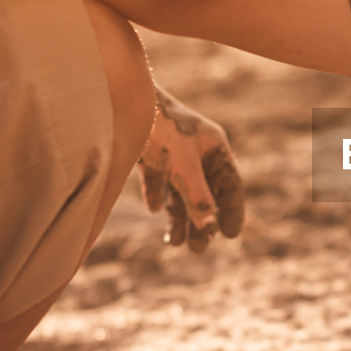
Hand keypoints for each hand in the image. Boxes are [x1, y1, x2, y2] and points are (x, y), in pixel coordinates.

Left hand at [137, 86, 244, 251]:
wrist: (119, 101)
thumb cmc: (159, 128)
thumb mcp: (182, 167)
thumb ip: (197, 198)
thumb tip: (211, 229)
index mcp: (213, 146)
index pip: (229, 184)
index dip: (231, 210)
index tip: (231, 235)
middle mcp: (196, 150)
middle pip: (205, 192)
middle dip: (202, 221)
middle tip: (199, 249)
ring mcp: (172, 152)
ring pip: (181, 190)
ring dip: (179, 216)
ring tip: (175, 243)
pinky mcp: (150, 153)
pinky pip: (160, 180)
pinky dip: (158, 195)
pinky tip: (154, 208)